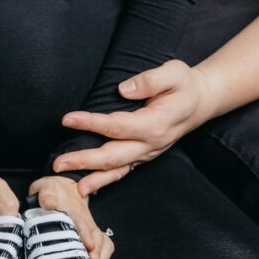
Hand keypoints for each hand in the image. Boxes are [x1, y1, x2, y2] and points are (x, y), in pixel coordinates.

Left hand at [25, 173, 115, 258]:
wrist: (61, 186)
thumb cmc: (51, 191)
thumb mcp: (44, 188)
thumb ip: (45, 194)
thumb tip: (48, 202)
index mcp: (71, 207)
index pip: (80, 220)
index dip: (85, 234)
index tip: (89, 245)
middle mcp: (84, 216)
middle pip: (94, 233)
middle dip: (96, 249)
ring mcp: (90, 224)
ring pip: (101, 239)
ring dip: (100, 253)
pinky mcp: (92, 231)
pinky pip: (104, 242)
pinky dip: (104, 253)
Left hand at [52, 59, 216, 195]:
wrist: (201, 102)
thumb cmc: (185, 85)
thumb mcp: (174, 73)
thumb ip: (150, 80)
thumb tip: (124, 90)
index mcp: (155, 124)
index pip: (116, 126)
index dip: (90, 123)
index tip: (67, 119)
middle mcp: (150, 144)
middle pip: (112, 156)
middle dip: (84, 160)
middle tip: (58, 162)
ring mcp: (147, 153)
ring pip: (117, 170)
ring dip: (92, 178)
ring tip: (72, 185)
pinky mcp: (143, 155)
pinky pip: (123, 171)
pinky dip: (105, 180)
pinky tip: (89, 186)